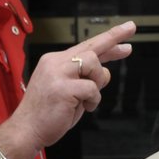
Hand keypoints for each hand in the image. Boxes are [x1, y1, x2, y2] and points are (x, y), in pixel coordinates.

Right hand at [14, 21, 136, 150]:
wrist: (26, 130)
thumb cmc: (48, 114)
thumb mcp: (68, 90)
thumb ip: (84, 78)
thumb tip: (105, 71)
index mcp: (54, 61)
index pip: (85, 47)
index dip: (108, 41)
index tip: (125, 34)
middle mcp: (55, 62)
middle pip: (92, 46)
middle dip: (114, 37)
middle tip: (132, 27)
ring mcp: (57, 73)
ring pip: (93, 63)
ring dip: (98, 82)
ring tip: (88, 99)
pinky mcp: (62, 87)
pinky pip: (92, 88)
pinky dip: (93, 100)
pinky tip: (84, 107)